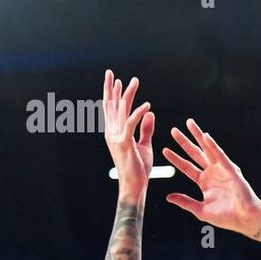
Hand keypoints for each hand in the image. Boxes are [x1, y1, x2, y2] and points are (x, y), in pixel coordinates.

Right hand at [103, 69, 154, 193]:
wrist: (135, 186)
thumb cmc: (139, 168)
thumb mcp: (145, 145)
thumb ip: (146, 129)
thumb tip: (149, 113)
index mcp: (114, 133)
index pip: (112, 110)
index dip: (112, 94)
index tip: (115, 80)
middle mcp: (112, 133)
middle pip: (111, 106)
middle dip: (111, 88)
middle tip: (111, 72)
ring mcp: (117, 138)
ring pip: (121, 111)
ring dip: (127, 94)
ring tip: (134, 81)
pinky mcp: (125, 143)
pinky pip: (132, 124)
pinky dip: (139, 113)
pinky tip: (147, 105)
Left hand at [161, 119, 260, 235]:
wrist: (245, 219)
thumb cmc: (227, 217)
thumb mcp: (201, 210)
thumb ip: (185, 202)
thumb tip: (169, 197)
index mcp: (204, 182)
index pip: (186, 167)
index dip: (176, 159)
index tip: (165, 150)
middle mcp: (212, 173)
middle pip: (195, 154)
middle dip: (184, 142)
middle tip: (174, 130)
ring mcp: (222, 170)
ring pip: (207, 149)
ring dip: (198, 136)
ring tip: (189, 124)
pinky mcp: (231, 170)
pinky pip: (220, 155)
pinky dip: (213, 146)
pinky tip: (205, 137)